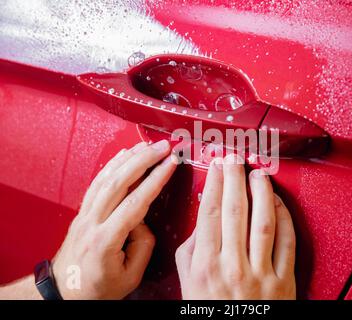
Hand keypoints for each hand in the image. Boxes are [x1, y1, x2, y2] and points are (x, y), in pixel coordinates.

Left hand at [52, 140, 176, 298]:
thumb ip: (143, 246)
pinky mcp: (82, 211)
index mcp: (106, 240)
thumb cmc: (95, 287)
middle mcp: (92, 222)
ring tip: (146, 145)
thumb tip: (145, 222)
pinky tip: (123, 156)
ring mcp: (84, 214)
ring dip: (128, 158)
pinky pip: (97, 182)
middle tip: (162, 147)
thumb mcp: (130, 276)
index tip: (170, 164)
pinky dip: (111, 165)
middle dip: (144, 160)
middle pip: (119, 182)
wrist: (64, 290)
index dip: (156, 179)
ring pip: (106, 177)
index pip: (136, 201)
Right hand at [175, 154, 295, 298]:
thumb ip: (191, 248)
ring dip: (261, 191)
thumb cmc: (211, 310)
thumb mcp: (188, 282)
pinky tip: (277, 201)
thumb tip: (203, 216)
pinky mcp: (283, 281)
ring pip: (263, 220)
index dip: (214, 183)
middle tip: (235, 160)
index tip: (216, 166)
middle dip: (235, 177)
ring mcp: (260, 274)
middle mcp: (232, 267)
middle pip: (234, 209)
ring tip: (258, 173)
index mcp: (205, 265)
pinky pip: (286, 241)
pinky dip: (284, 217)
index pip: (209, 211)